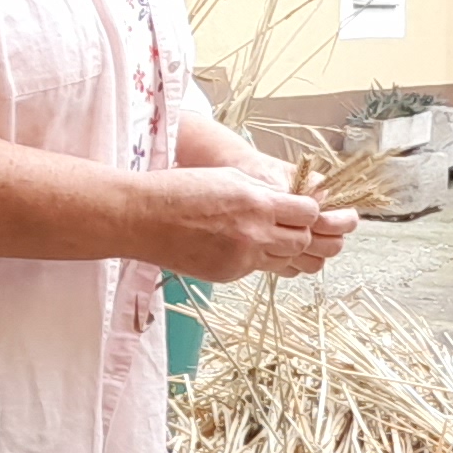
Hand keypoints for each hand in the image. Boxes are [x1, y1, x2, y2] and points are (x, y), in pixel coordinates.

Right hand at [136, 165, 352, 280]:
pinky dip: (257, 259)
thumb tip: (290, 201)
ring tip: (266, 235)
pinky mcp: (229, 274)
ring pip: (284, 260)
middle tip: (290, 224)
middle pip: (303, 242)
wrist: (143, 218)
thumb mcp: (230, 178)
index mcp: (258, 204)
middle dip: (301, 232)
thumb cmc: (181, 191)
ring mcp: (242, 258)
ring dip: (282, 248)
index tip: (301, 208)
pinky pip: (257, 268)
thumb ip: (265, 192)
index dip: (309, 210)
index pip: (309, 213)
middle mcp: (255, 234)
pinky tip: (239, 246)